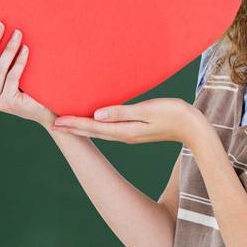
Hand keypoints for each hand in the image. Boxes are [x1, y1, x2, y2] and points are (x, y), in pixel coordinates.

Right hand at [0, 19, 56, 128]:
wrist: (47, 112)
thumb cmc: (31, 89)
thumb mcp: (12, 74)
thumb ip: (2, 62)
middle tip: (0, 24)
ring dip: (8, 48)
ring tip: (17, 33)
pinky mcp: (7, 103)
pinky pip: (13, 76)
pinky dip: (19, 61)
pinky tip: (26, 49)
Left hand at [51, 97, 209, 145]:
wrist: (194, 128)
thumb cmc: (175, 114)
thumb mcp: (148, 110)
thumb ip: (122, 112)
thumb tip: (96, 115)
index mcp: (125, 131)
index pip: (93, 127)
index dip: (73, 123)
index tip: (54, 121)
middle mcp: (124, 136)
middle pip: (92, 132)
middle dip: (72, 128)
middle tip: (52, 125)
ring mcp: (130, 135)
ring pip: (99, 132)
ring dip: (82, 128)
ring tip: (67, 124)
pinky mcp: (136, 131)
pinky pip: (109, 130)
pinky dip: (95, 126)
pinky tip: (93, 121)